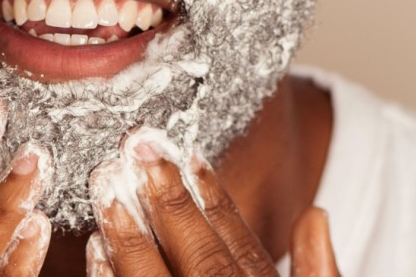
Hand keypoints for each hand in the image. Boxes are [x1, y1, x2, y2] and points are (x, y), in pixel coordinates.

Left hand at [87, 130, 338, 276]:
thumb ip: (321, 272)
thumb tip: (316, 215)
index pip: (238, 244)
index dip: (213, 197)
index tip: (190, 156)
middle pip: (199, 260)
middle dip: (167, 203)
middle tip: (138, 151)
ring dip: (131, 238)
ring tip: (107, 190)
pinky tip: (94, 251)